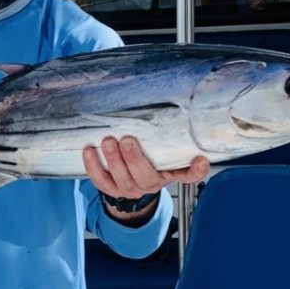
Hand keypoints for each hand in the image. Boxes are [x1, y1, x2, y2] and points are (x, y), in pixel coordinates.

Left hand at [83, 135, 207, 203]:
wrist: (130, 180)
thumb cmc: (148, 157)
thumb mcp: (160, 147)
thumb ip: (164, 134)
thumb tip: (167, 99)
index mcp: (169, 173)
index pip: (189, 175)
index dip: (196, 170)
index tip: (200, 160)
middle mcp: (152, 183)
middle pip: (146, 177)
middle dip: (135, 159)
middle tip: (127, 141)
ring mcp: (131, 189)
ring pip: (123, 180)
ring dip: (113, 160)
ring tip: (107, 141)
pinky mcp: (112, 189)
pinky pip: (101, 181)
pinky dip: (93, 166)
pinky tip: (89, 150)